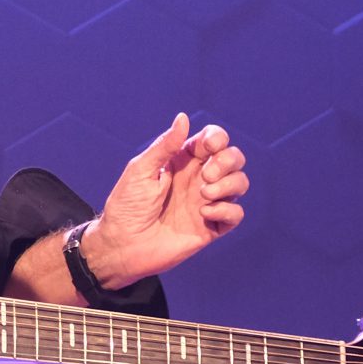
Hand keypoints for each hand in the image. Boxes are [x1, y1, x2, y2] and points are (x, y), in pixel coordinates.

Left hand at [84, 113, 249, 286]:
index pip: (213, 140)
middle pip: (234, 158)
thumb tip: (183, 117)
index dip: (217, 138)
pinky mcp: (211, 227)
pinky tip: (204, 214)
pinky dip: (226, 210)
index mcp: (182, 161)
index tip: (208, 146)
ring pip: (240, 183)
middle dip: (228, 160)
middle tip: (206, 176)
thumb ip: (165, 146)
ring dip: (229, 184)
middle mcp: (198, 179)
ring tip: (203, 194)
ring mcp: (206, 203)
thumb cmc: (126, 206)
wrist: (122, 246)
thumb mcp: (141, 171)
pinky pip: (236, 214)